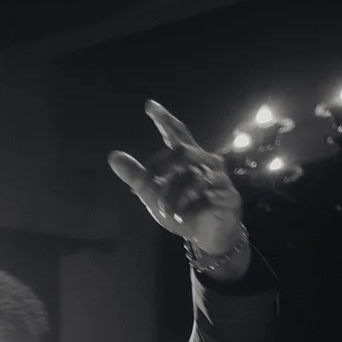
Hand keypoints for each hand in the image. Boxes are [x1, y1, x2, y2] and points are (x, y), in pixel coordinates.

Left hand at [107, 101, 245, 255]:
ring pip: (191, 173)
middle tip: (145, 185)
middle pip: (181, 151)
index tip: (149, 105)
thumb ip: (135, 175)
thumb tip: (113, 155)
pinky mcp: (228, 193)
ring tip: (164, 208)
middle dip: (160, 168)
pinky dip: (190, 201)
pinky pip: (209, 190)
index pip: (175, 134)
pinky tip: (182, 211)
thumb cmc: (181, 210)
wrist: (205, 236)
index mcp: (186, 159)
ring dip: (172, 192)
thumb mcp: (152, 194)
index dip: (164, 120)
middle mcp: (204, 162)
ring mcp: (218, 176)